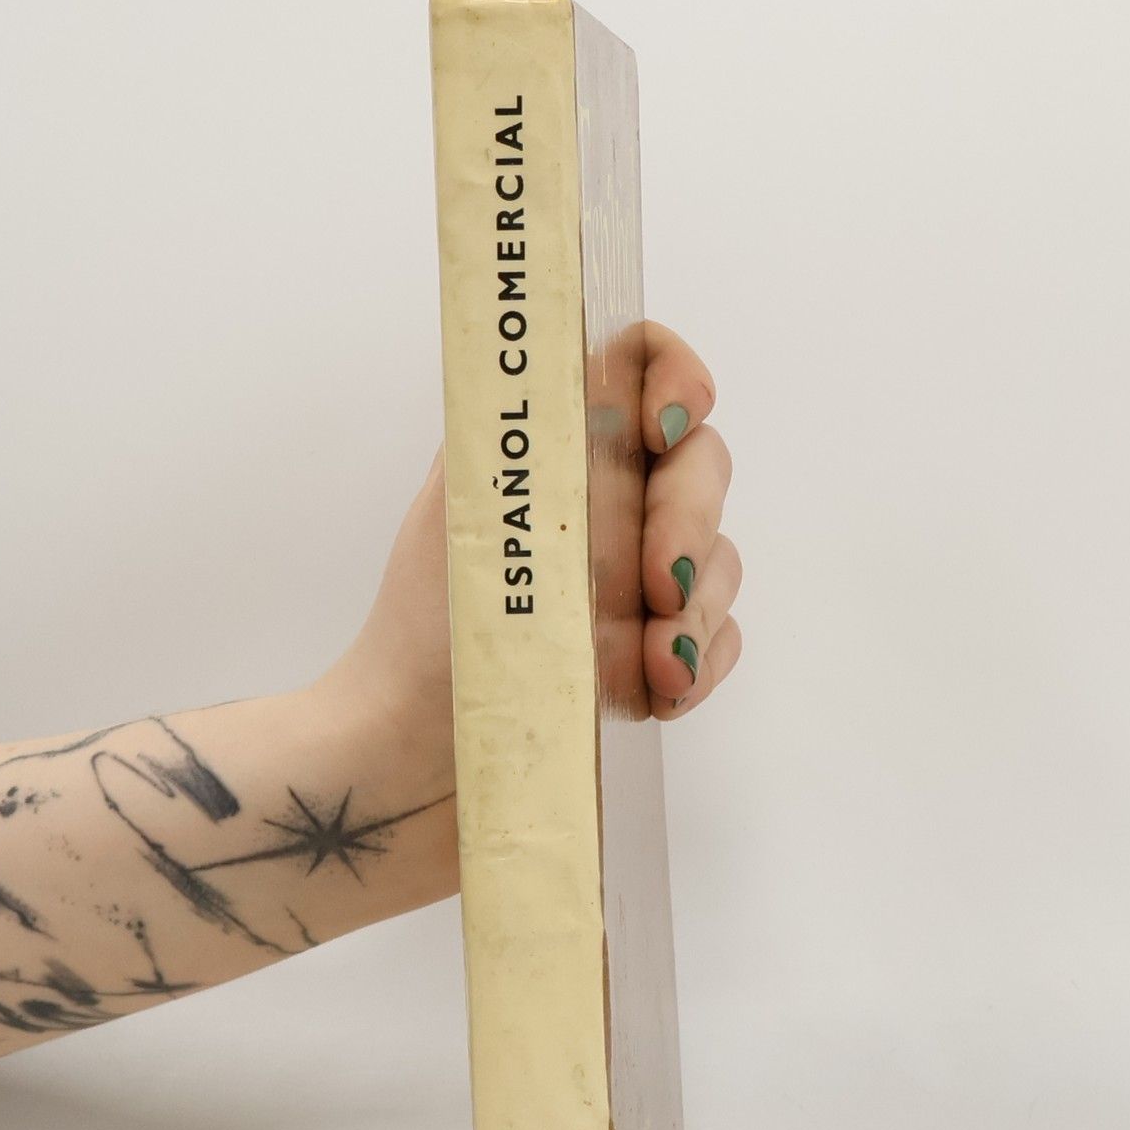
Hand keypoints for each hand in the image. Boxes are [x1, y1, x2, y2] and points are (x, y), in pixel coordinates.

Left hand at [325, 319, 741, 773]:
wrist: (412, 765)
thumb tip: (600, 366)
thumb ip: (539, 438)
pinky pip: (718, 640)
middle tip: (657, 584)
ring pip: (717, 562)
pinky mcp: (652, 658)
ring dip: (695, 611)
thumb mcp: (468, 513)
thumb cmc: (424, 638)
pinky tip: (657, 697)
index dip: (674, 377)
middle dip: (689, 521)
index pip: (638, 365)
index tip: (666, 426)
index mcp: (549, 452)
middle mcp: (598, 504)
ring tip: (652, 668)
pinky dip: (697, 664)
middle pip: (699, 465)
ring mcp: (632, 584)